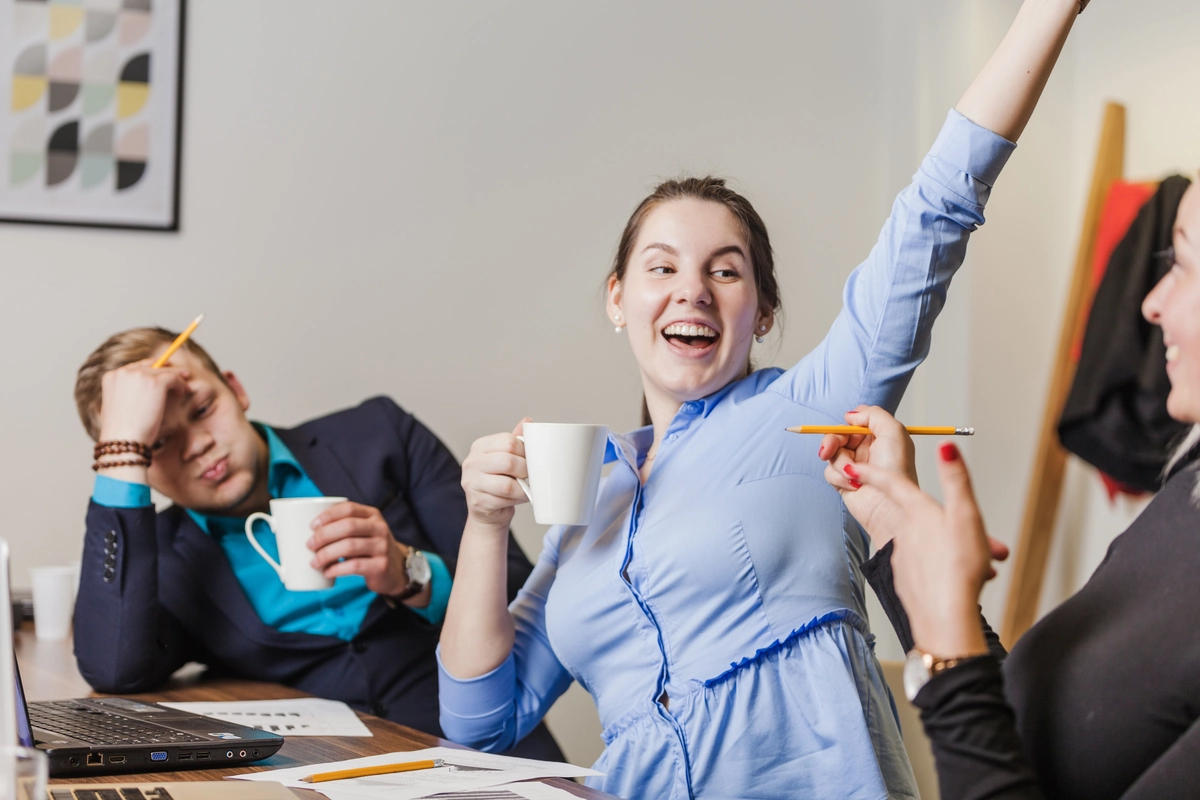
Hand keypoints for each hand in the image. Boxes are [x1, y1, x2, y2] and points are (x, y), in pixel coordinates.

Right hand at [97, 358, 190, 444]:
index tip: (163, 373)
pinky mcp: (155, 381)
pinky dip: (180, 384)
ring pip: (163, 371)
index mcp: (111, 377)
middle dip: (165, 369)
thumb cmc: (122, 432)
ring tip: (184, 387)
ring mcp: (139, 375)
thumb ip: (128, 393)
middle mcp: (123, 372)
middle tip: (181, 374)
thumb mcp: (120, 407)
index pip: (134, 367)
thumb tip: (146, 390)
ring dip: (175, 378)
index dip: (151, 370)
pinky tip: (183, 392)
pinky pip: (173, 377)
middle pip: (150, 365)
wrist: (124, 440)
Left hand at [308, 502, 410, 596]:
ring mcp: (382, 547)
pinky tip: (327, 572)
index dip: (328, 515)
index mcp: (373, 515)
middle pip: (348, 526)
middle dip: (324, 535)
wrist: (395, 569)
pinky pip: (355, 566)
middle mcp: (380, 528)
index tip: (312, 525)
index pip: (349, 509)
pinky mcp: (381, 566)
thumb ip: (344, 526)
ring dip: (327, 554)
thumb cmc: (369, 548)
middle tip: (309, 545)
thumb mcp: (363, 531)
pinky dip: (337, 569)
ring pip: (349, 546)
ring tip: (314, 562)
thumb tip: (308, 531)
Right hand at [460, 419, 529, 530]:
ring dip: (523, 487)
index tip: (531, 458)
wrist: (487, 510)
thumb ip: (515, 440)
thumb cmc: (499, 480)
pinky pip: (504, 500)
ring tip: (526, 487)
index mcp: (480, 446)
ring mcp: (471, 482)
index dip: (525, 450)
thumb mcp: (506, 457)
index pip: (508, 441)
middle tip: (531, 475)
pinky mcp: (477, 502)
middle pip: (508, 462)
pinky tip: (519, 497)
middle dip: (525, 470)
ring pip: (507, 484)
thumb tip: (527, 421)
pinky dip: (517, 499)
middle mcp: (472, 462)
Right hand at [819, 406, 916, 549]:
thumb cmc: (896, 471)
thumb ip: (873, 414)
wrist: (889, 506)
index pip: (856, 422)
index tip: (847, 423)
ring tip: (852, 474)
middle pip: (839, 435)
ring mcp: (855, 466)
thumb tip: (851, 415)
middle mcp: (867, 450)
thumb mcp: (893, 432)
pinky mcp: (844, 482)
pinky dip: (839, 478)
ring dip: (839, 463)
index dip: (848, 423)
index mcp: (880, 437)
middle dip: (832, 441)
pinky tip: (853, 486)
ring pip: (832, 454)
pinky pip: (830, 472)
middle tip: (827, 450)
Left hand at [847, 441, 994, 657]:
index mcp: (916, 512)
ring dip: (927, 543)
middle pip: (903, 513)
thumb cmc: (959, 566)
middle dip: (911, 510)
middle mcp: (901, 532)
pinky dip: (927, 565)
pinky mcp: (902, 580)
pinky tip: (945, 574)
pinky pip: (914, 565)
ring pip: (912, 542)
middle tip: (926, 515)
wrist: (945, 618)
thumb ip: (956, 479)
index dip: (870, 471)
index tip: (851, 463)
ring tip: (955, 554)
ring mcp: (899, 557)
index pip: (888, 483)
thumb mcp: (966, 516)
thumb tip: (947, 445)